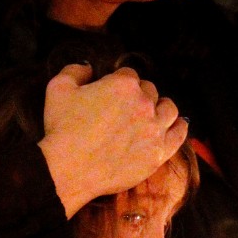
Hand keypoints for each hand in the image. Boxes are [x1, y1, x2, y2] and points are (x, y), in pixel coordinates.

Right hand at [39, 63, 187, 217]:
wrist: (69, 169)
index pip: (129, 74)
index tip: (112, 94)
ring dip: (161, 108)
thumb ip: (75, 70)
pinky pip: (179, 135)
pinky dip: (179, 128)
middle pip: (150, 91)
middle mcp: (144, 103)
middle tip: (126, 109)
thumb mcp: (58, 88)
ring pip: (169, 110)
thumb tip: (88, 67)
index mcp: (123, 84)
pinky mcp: (158, 153)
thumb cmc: (62, 129)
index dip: (119, 82)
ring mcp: (154, 129)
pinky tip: (175, 126)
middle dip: (139, 96)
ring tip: (152, 115)